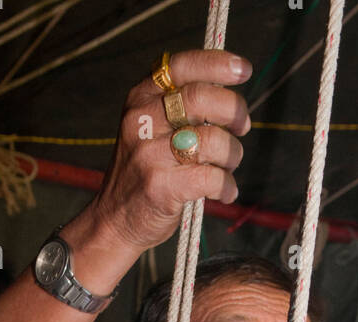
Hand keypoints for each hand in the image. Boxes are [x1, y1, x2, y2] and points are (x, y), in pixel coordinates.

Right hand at [92, 49, 250, 252]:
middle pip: (201, 98)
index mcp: (140, 99)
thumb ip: (179, 109)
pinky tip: (225, 192)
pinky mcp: (160, 186)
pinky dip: (227, 186)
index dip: (218, 64)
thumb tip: (230, 100)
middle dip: (233, 109)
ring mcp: (149, 154)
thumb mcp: (149, 129)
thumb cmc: (143, 174)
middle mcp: (141, 121)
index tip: (243, 70)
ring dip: (232, 153)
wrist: (114, 221)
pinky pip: (211, 178)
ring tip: (228, 165)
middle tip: (242, 125)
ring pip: (212, 140)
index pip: (182, 66)